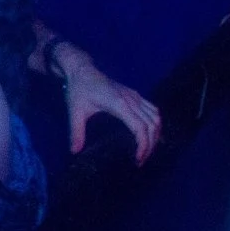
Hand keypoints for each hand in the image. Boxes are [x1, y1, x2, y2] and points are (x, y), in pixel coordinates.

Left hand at [57, 44, 160, 162]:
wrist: (81, 70)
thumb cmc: (78, 89)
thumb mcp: (74, 111)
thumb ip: (76, 131)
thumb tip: (74, 151)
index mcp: (119, 104)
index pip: (140, 128)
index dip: (143, 145)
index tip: (137, 159)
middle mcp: (131, 100)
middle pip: (152, 125)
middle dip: (150, 145)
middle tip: (140, 161)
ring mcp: (135, 96)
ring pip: (155, 117)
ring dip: (155, 135)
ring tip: (146, 151)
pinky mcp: (134, 95)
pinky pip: (152, 110)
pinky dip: (155, 124)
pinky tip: (150, 135)